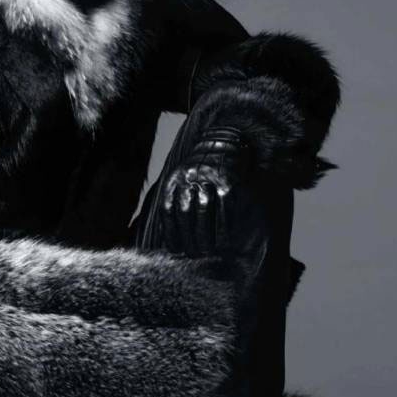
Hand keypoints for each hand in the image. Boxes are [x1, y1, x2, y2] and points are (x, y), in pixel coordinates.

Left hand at [161, 128, 257, 257]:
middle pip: (185, 212)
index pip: (167, 209)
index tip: (174, 249)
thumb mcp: (181, 177)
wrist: (226, 141)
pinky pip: (225, 208)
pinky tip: (224, 242)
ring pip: (204, 211)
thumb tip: (168, 235)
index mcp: (174, 178)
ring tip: (206, 252)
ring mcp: (209, 178)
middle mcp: (189, 177)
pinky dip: (224, 228)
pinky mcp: (228, 181)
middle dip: (188, 237)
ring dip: (205, 236)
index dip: (170, 232)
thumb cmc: (202, 168)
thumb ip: (174, 200)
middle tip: (192, 254)